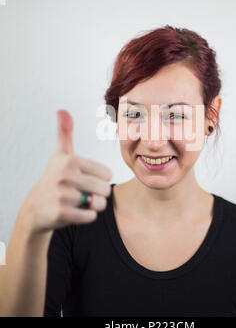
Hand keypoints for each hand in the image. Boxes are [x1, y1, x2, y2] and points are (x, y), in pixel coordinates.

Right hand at [18, 110, 112, 235]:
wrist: (35, 207)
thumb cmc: (54, 178)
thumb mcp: (60, 154)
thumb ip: (65, 133)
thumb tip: (62, 110)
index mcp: (71, 160)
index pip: (108, 174)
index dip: (100, 179)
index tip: (84, 179)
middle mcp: (65, 176)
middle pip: (105, 189)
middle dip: (98, 194)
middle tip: (82, 193)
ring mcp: (62, 195)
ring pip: (99, 203)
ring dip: (93, 206)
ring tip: (79, 202)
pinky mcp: (60, 213)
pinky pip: (90, 216)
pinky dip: (87, 216)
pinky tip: (75, 211)